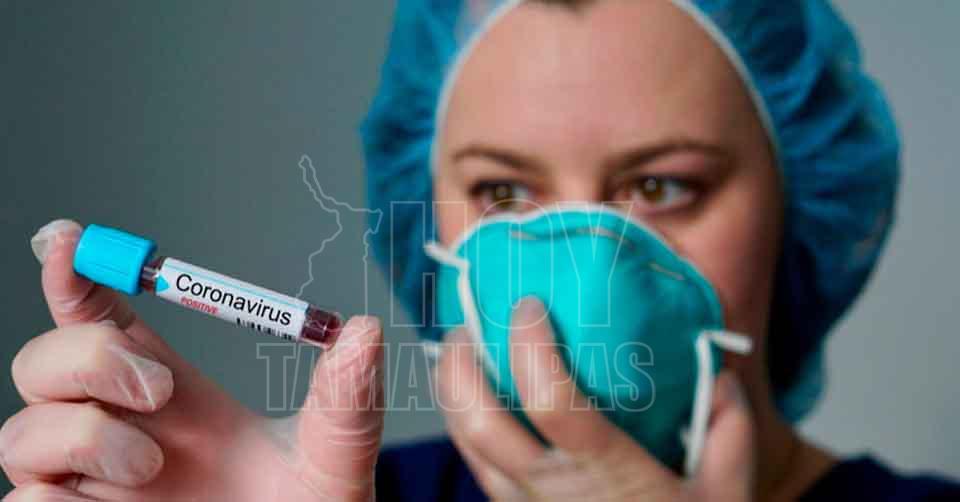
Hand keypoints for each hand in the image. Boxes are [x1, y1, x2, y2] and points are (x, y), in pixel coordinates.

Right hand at [3, 220, 384, 500]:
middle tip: (159, 388)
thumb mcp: (332, 460)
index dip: (77, 276)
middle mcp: (122, 433)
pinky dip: (52, 498)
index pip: (105, 322)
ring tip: (152, 468)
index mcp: (175, 397)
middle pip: (45, 362)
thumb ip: (346, 402)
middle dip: (88, 355)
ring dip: (83, 435)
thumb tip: (364, 332)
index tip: (69, 240)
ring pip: (22, 432)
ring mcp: (90, 486)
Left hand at [434, 297, 754, 500]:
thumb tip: (718, 372)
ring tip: (462, 347)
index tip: (529, 306)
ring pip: (464, 444)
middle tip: (469, 321)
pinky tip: (475, 394)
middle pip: (479, 423)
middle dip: (460, 364)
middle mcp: (553, 492)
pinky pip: (474, 463)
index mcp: (610, 476)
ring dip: (450, 390)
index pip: (552, 402)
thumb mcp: (729, 492)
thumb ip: (729, 427)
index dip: (530, 346)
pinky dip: (462, 421)